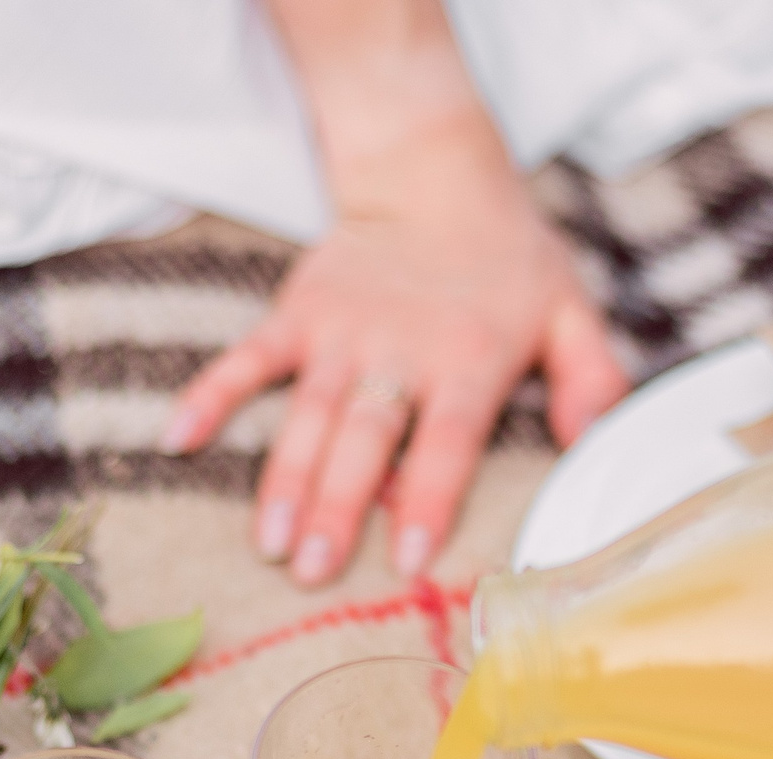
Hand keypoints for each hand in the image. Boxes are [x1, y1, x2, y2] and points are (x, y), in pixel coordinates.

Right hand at [163, 158, 626, 585]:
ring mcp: (341, 333)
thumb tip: (596, 441)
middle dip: (336, 508)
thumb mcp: (571, 309)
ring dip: (284, 480)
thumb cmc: (508, 260)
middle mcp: (399, 352)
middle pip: (363, 440)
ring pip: (307, 415)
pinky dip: (210, 396)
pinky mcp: (298, 313)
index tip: (404, 560)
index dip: (424, 500)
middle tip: (313, 571)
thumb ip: (593, 378)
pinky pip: (247, 359)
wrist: (433, 172)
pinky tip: (176, 440)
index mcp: (468, 361)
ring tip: (268, 542)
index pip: (445, 442)